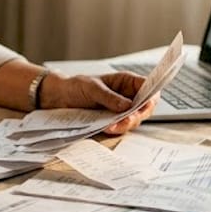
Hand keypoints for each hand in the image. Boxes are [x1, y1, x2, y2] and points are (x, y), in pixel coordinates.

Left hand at [39, 71, 154, 134]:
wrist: (59, 98)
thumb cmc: (76, 86)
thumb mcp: (92, 88)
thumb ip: (110, 97)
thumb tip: (127, 105)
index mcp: (126, 82)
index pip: (148, 87)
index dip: (151, 95)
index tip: (146, 104)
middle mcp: (127, 96)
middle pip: (145, 107)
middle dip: (138, 114)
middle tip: (127, 119)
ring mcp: (121, 110)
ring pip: (134, 119)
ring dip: (126, 124)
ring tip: (112, 126)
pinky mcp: (113, 121)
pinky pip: (122, 127)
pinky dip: (117, 129)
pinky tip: (108, 128)